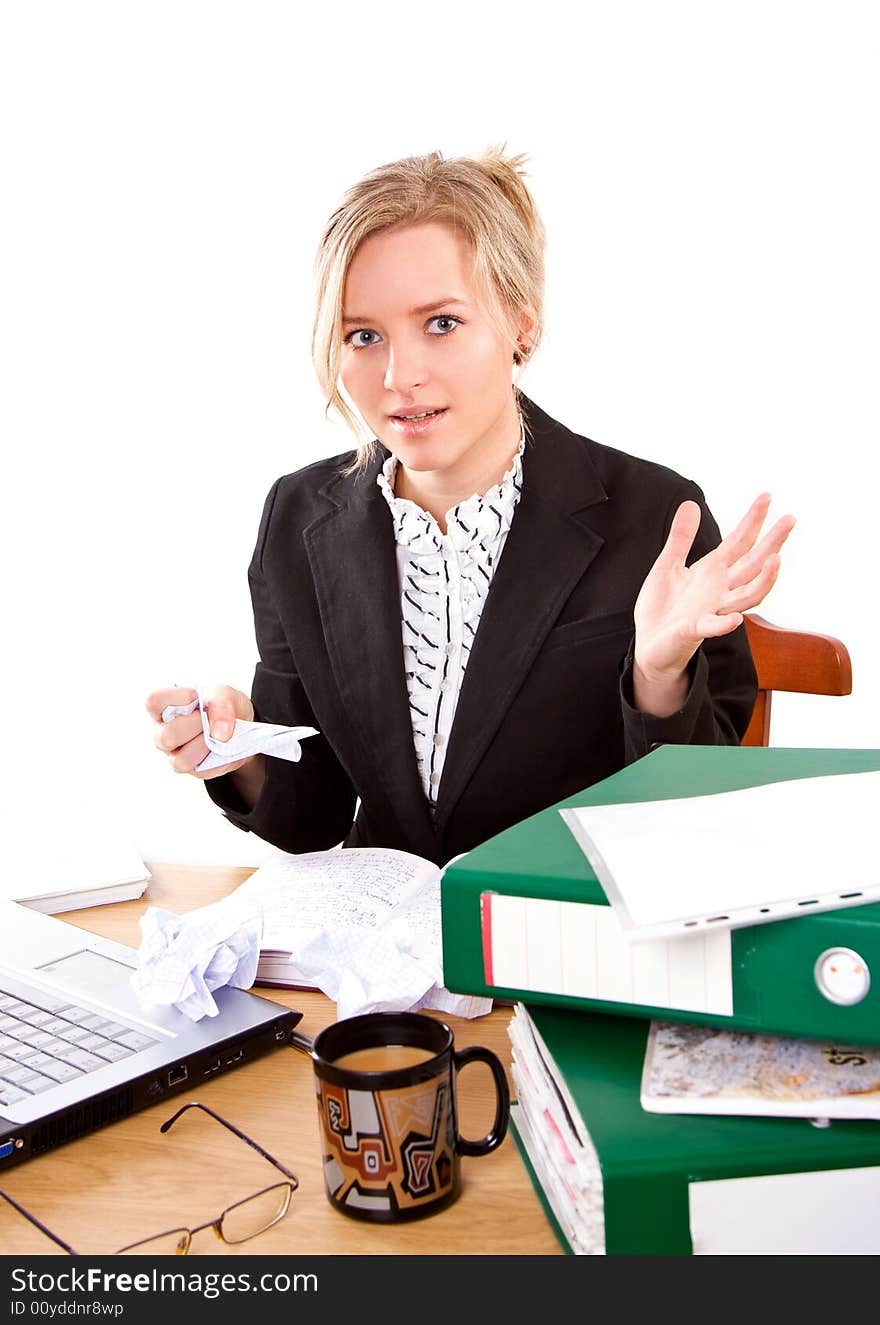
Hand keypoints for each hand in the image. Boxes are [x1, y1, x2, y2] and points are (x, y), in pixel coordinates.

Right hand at [146, 684, 254, 780]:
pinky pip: (201, 772)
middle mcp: (162, 733)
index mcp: (162, 708)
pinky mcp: (191, 770)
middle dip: (197, 725)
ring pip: (180, 760)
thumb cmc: (220, 706)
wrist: (238, 725)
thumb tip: (219, 734)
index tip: (196, 696)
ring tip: (217, 734)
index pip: (153, 702)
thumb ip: (220, 705)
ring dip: (206, 745)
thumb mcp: (223, 694)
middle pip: (167, 736)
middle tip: (210, 718)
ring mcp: (173, 754)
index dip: (177, 698)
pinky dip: (217, 757)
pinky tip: (221, 746)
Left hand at [633, 493, 795, 707]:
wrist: (648, 643)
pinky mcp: (694, 630)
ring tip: (776, 560)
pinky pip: (713, 627)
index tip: (767, 496)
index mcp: (712, 572)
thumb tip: (691, 503)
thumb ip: (681, 538)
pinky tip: (735, 619)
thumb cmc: (662, 607)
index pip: (739, 543)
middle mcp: (720, 590)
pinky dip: (724, 624)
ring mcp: (711, 610)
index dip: (752, 520)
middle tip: (790, 519)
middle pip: (753, 565)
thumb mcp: (667, 565)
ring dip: (763, 580)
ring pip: (746, 596)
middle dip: (772, 543)